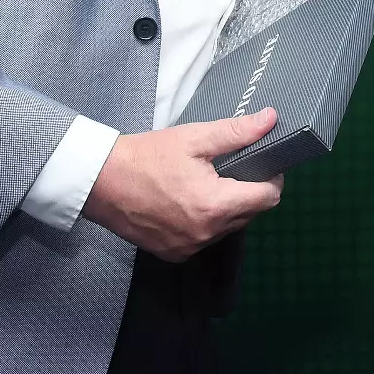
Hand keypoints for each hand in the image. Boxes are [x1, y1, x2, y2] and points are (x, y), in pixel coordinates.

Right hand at [81, 108, 284, 260]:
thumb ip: (237, 132)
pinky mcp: (174, 253)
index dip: (272, 179)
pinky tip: (189, 201)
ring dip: (228, 208)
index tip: (263, 164)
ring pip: (229, 228)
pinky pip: (205, 239)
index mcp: (215, 205)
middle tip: (232, 168)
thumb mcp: (194, 138)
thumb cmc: (146, 156)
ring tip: (209, 183)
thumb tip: (270, 119)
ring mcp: (189, 247)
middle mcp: (206, 233)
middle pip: (250, 214)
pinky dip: (206, 222)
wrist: (100, 181)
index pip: (268, 198)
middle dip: (249, 191)